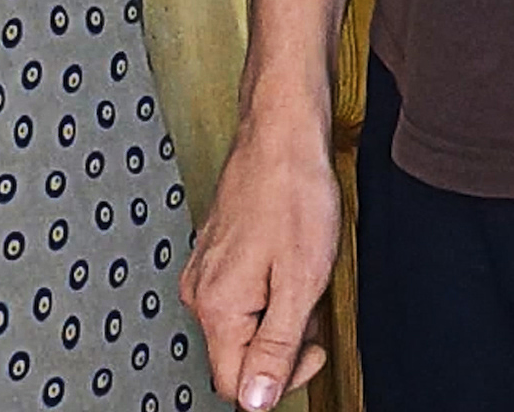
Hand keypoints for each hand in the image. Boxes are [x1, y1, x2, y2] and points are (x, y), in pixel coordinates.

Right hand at [180, 113, 343, 407]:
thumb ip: (277, 348)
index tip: (311, 347)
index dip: (281, 379)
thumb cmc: (293, 190)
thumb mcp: (300, 280)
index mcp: (217, 306)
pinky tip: (289, 254)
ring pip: (245, 322)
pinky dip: (271, 285)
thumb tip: (256, 402)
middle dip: (285, 339)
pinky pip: (243, 292)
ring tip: (303, 267)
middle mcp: (201, 290)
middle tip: (312, 299)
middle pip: (240, 354)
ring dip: (280, 310)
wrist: (282, 128)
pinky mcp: (215, 250)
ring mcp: (205, 268)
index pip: (236, 385)